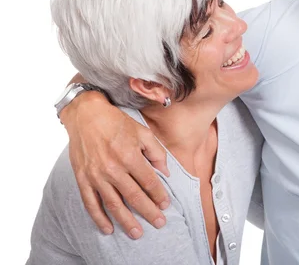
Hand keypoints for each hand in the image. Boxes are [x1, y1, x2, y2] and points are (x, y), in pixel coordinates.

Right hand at [61, 91, 170, 238]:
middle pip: (134, 196)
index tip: (166, 205)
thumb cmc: (117, 123)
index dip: (159, 195)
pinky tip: (107, 229)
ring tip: (137, 233)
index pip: (149, 182)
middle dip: (148, 212)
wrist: (86, 116)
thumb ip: (156, 152)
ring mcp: (96, 176)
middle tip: (159, 223)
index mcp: (130, 156)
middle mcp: (113, 169)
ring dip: (126, 221)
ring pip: (114, 204)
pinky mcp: (82, 179)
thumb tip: (165, 172)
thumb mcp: (143, 132)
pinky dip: (99, 218)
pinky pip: (91, 203)